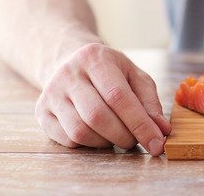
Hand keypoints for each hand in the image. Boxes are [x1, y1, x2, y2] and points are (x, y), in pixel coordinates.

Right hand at [35, 43, 171, 155]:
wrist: (70, 61)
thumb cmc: (109, 72)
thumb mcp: (134, 76)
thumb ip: (150, 102)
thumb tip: (162, 130)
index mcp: (96, 59)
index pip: (118, 96)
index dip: (140, 123)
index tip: (156, 144)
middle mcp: (69, 74)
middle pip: (97, 116)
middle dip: (123, 136)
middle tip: (136, 141)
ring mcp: (51, 93)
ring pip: (80, 131)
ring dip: (105, 142)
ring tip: (118, 136)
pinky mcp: (42, 112)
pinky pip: (67, 140)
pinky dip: (88, 145)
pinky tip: (98, 134)